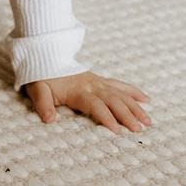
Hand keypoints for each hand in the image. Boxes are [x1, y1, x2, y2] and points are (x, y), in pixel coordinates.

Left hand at [24, 71, 151, 133]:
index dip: (106, 117)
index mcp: (77, 90)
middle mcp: (91, 85)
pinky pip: (119, 84)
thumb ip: (43, 103)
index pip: (95, 105)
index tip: (117, 131)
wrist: (44, 54)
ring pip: (120, 94)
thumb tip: (49, 120)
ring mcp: (97, 81)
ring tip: (148, 120)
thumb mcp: (37, 89)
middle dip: (127, 114)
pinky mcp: (99, 79)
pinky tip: (146, 99)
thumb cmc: (40, 75)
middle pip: (112, 100)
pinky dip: (133, 91)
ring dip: (135, 106)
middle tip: (139, 129)